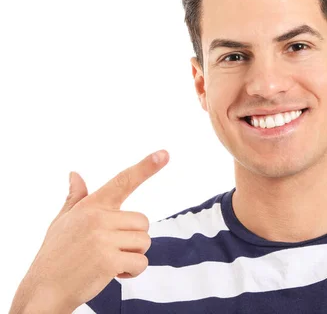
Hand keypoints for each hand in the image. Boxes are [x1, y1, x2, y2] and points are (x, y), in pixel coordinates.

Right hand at [11, 150, 168, 313]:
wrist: (44, 290)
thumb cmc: (56, 255)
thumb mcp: (62, 222)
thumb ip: (76, 198)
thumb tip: (75, 174)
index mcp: (91, 206)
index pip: (122, 181)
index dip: (146, 167)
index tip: (164, 154)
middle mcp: (98, 218)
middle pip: (142, 222)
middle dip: (133, 239)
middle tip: (110, 250)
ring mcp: (102, 239)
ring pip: (144, 243)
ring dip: (133, 256)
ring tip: (108, 262)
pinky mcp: (108, 260)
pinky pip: (140, 263)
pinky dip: (132, 272)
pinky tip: (112, 274)